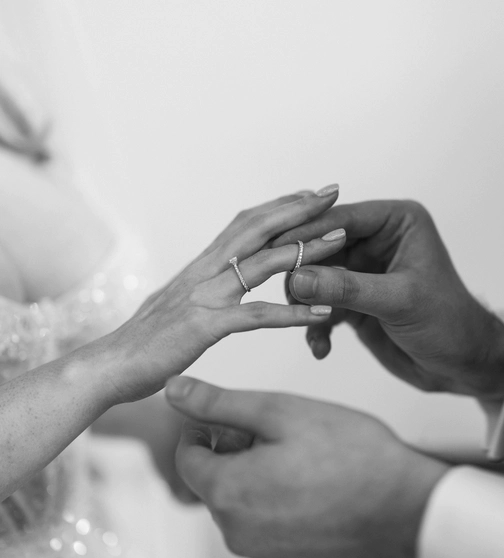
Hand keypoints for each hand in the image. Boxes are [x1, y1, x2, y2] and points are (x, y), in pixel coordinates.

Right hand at [97, 186, 345, 402]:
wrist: (108, 366)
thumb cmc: (145, 340)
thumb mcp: (177, 304)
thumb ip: (201, 288)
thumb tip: (216, 281)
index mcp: (201, 266)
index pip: (245, 223)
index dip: (279, 205)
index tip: (309, 193)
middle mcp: (205, 272)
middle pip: (257, 228)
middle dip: (298, 208)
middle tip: (334, 191)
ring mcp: (205, 296)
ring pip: (264, 264)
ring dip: (306, 250)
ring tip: (342, 241)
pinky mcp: (205, 327)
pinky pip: (257, 316)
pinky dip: (293, 313)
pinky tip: (323, 313)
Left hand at [166, 377, 447, 557]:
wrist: (408, 510)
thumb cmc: (349, 454)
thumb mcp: (280, 413)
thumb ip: (219, 403)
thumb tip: (172, 390)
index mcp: (226, 492)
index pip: (186, 456)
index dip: (208, 427)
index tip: (241, 416)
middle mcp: (235, 532)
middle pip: (214, 480)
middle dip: (235, 452)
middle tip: (281, 432)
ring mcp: (263, 554)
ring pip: (241, 503)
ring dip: (258, 477)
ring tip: (303, 457)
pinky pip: (265, 527)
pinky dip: (278, 503)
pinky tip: (315, 486)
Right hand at [275, 199, 503, 400]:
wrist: (463, 366)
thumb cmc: (449, 323)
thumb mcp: (398, 302)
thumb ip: (347, 289)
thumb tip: (297, 279)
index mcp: (396, 223)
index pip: (340, 218)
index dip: (306, 233)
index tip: (272, 248)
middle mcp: (377, 241)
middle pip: (320, 247)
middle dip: (301, 272)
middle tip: (283, 293)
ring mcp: (363, 271)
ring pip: (315, 277)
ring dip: (306, 303)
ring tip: (307, 324)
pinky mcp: (354, 300)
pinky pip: (321, 306)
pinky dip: (316, 326)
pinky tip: (321, 348)